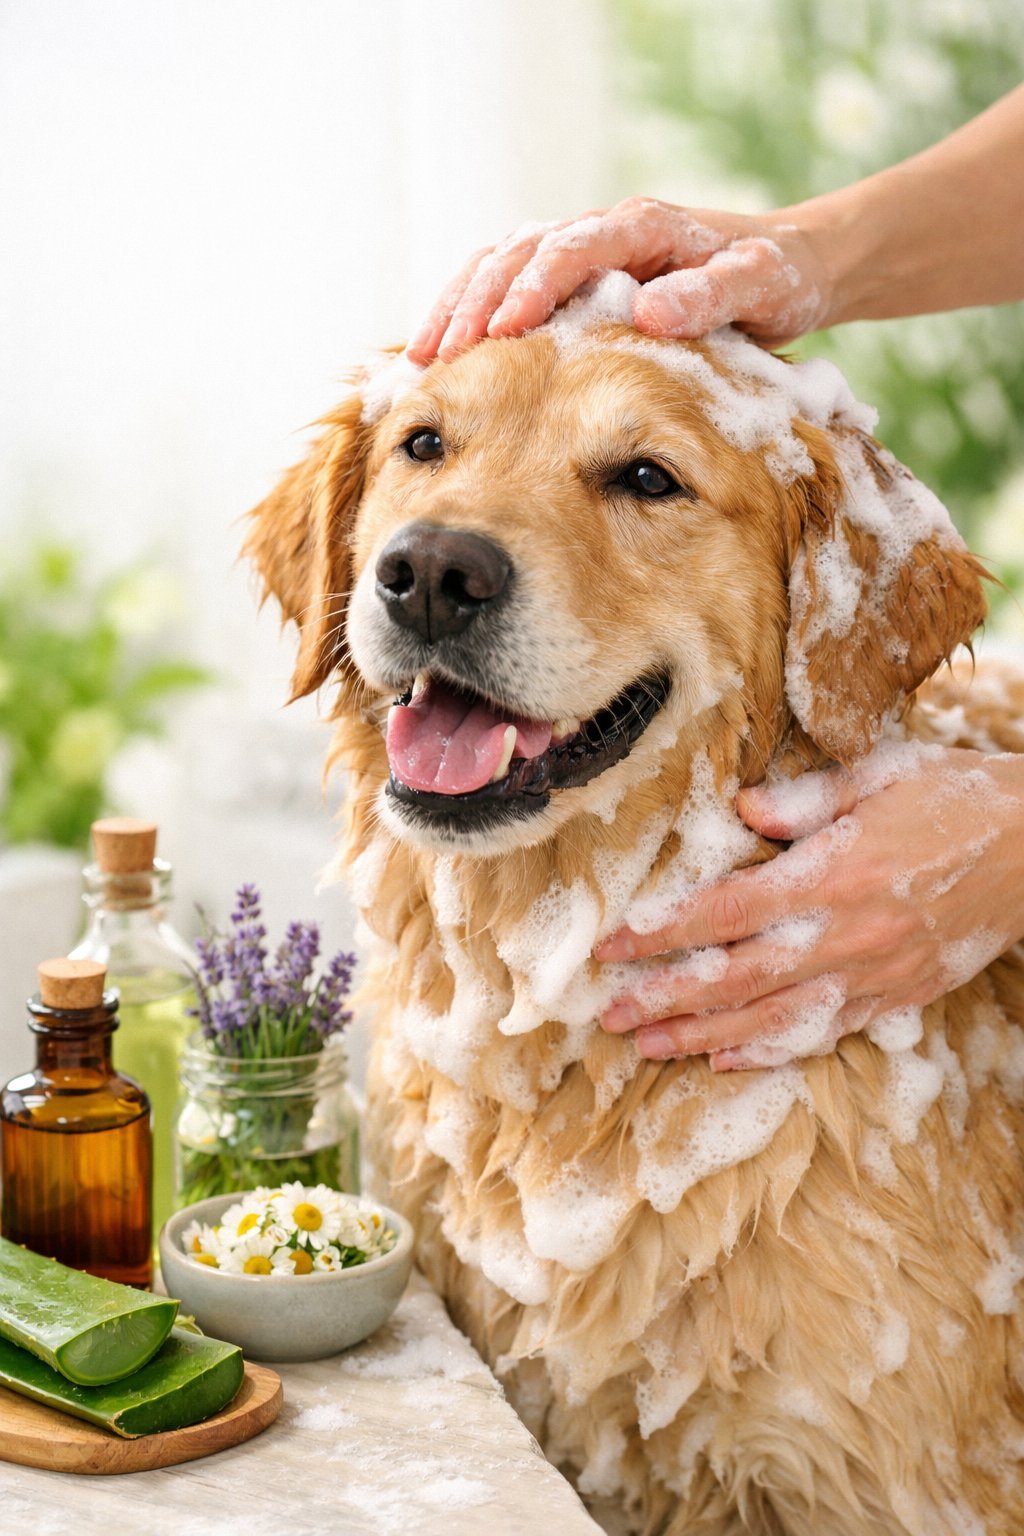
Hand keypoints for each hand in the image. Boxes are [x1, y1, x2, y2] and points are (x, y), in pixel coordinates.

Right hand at [406, 198, 831, 363]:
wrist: (785, 267)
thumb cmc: (775, 280)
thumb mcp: (760, 288)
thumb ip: (710, 296)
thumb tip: (648, 310)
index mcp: (642, 228)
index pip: (570, 250)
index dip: (531, 289)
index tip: (502, 333)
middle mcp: (603, 231)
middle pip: (518, 252)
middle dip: (475, 302)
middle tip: (441, 354)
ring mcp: (583, 250)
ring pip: (501, 263)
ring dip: (460, 305)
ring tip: (423, 356)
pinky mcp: (573, 277)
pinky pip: (509, 283)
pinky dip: (472, 312)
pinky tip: (445, 352)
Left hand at [596, 746, 1023, 1070]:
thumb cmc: (955, 798)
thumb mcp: (880, 776)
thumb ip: (803, 800)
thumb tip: (740, 810)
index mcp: (833, 873)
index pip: (726, 912)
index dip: (664, 933)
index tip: (612, 946)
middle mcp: (846, 934)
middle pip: (737, 977)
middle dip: (667, 997)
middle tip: (608, 1014)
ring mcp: (872, 974)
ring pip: (772, 1017)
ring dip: (702, 1035)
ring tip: (646, 1046)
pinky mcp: (895, 997)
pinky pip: (822, 1033)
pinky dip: (770, 1050)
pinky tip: (724, 1059)